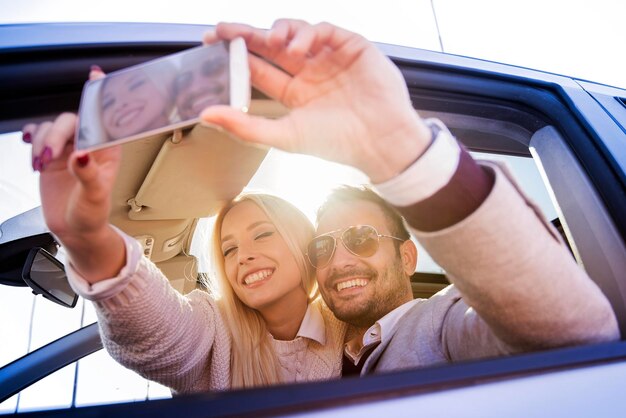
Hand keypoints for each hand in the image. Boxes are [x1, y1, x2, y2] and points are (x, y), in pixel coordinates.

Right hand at [22, 69, 125, 280]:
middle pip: (71, 120)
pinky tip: (31, 149)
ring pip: (52, 127)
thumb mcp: (95, 197)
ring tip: (40, 165)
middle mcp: (89, 145)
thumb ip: (89, 175)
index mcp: (109, 151)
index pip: (106, 119)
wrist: (73, 229)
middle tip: (48, 157)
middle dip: (56, 134)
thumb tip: (81, 155)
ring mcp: (69, 148)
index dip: (101, 96)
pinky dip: (32, 139)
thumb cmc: (92, 214)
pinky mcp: (51, 155)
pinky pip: (39, 135)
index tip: (97, 74)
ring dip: (42, 142)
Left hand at [202, 19, 431, 182]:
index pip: (259, 68)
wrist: (380, 142)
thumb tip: (206, 115)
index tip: (212, 44)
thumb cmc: (336, 143)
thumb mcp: (285, 135)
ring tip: (272, 43)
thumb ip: (245, 126)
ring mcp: (329, 58)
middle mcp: (309, 73)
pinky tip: (298, 47)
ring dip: (278, 32)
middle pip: (271, 45)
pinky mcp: (351, 47)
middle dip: (247, 34)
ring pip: (295, 32)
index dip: (236, 55)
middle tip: (224, 29)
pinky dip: (307, 33)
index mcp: (293, 92)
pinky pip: (323, 30)